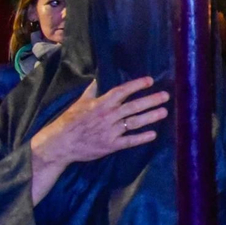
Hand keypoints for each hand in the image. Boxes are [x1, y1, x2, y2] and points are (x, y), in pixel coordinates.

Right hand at [30, 78, 167, 204]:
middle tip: (166, 96)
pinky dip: (141, 138)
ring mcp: (110, 131)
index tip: (150, 81)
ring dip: (151, 117)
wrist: (59, 144)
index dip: (136, 85)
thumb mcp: (79, 103)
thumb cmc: (69, 122)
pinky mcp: (110, 145)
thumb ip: (92, 91)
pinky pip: (129, 141)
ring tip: (164, 112)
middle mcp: (107, 116)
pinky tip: (153, 134)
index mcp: (100, 104)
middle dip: (150, 100)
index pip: (121, 91)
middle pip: (133, 106)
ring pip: (134, 122)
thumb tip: (97, 78)